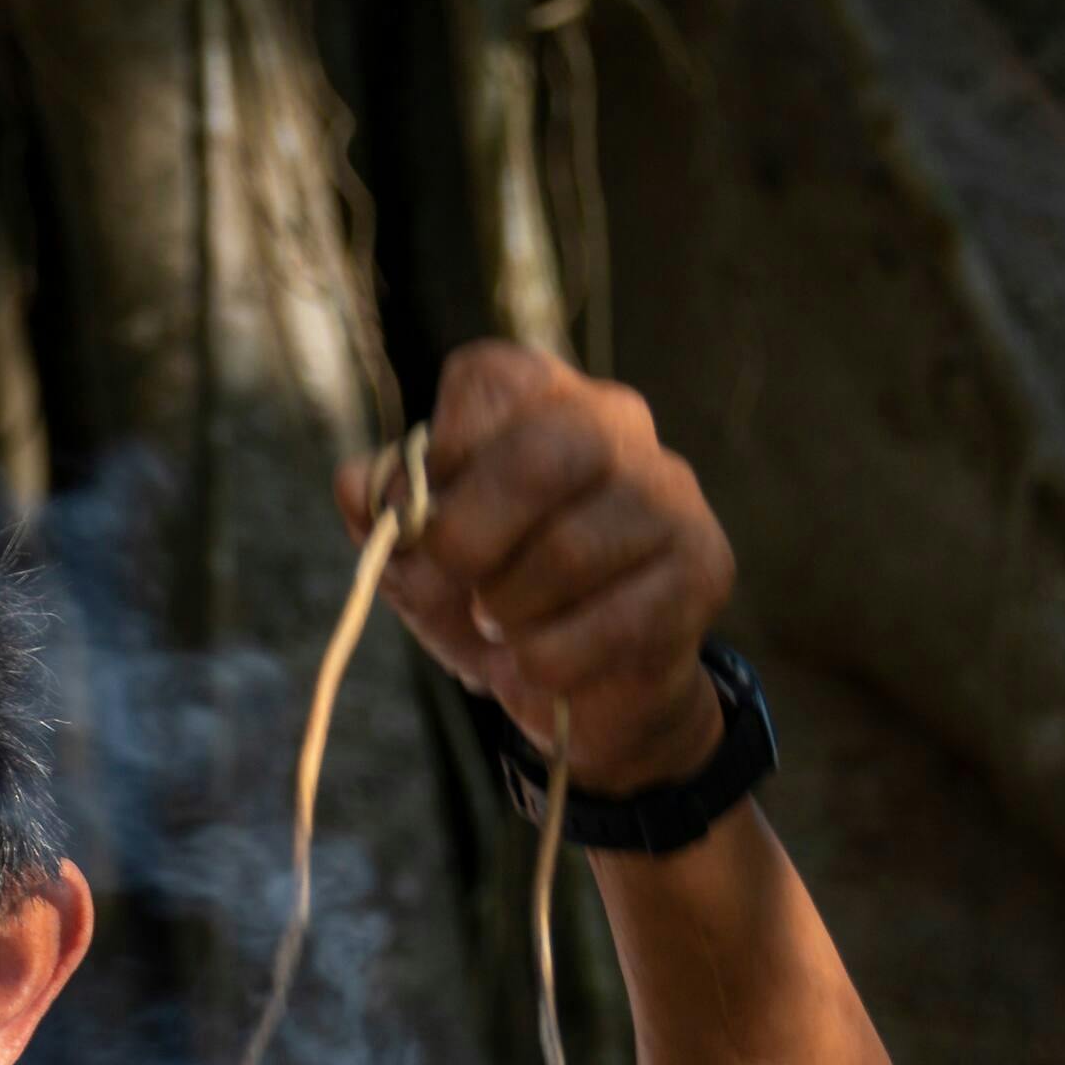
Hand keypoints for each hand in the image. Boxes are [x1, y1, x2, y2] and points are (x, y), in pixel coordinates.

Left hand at [331, 342, 736, 792]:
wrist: (580, 686)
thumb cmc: (491, 596)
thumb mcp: (418, 556)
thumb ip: (384, 514)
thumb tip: (359, 485)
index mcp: (540, 397)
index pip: (490, 379)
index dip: (438, 457)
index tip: (421, 518)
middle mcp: (616, 422)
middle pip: (543, 454)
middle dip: (469, 536)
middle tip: (452, 580)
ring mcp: (669, 492)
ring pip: (570, 550)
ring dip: (507, 611)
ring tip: (501, 625)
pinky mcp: (704, 567)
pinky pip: (610, 623)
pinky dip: (549, 660)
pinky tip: (542, 663)